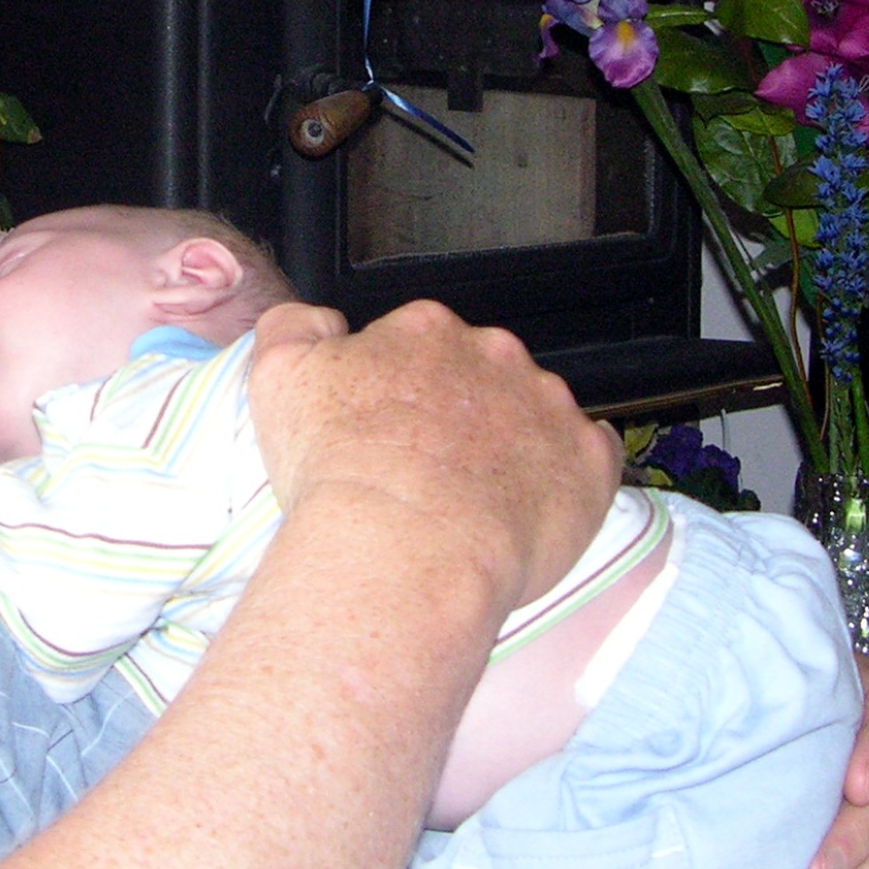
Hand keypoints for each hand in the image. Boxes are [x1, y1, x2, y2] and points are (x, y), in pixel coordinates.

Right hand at [248, 300, 621, 613]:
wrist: (404, 548)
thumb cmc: (341, 475)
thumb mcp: (278, 380)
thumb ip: (293, 329)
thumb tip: (318, 319)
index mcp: (424, 331)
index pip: (419, 345)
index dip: (402, 391)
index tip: (390, 431)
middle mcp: (493, 354)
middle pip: (481, 375)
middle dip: (461, 414)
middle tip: (430, 472)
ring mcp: (547, 405)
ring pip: (535, 414)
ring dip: (514, 445)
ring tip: (479, 501)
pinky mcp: (588, 461)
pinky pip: (589, 456)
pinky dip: (568, 477)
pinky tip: (534, 508)